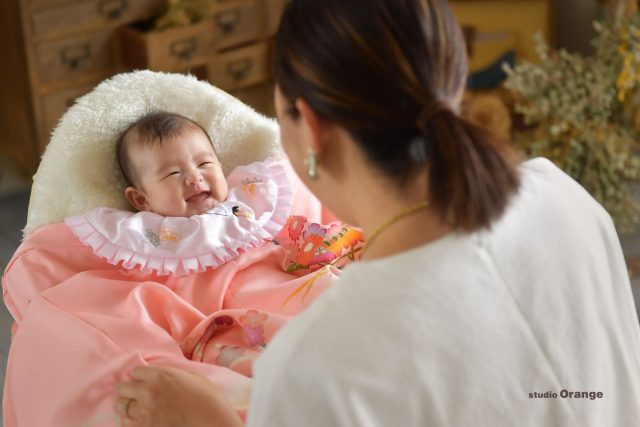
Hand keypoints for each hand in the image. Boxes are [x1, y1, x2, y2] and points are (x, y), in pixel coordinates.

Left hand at [114, 365, 243, 426]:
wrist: (212, 422)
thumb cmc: (209, 400)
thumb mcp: (194, 378)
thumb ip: (174, 376)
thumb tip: (167, 380)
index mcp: (160, 375)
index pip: (135, 372)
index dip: (141, 377)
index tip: (146, 381)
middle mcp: (147, 392)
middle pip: (122, 388)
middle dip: (128, 391)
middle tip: (137, 396)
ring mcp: (143, 413)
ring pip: (120, 407)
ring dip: (128, 407)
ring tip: (138, 410)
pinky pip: (126, 424)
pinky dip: (131, 422)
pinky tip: (142, 422)